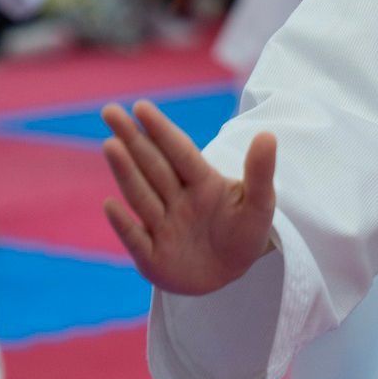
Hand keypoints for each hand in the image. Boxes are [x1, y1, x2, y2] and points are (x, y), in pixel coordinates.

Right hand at [101, 99, 276, 295]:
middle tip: (110, 110)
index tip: (141, 106)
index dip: (162, 130)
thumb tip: (268, 135)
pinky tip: (109, 204)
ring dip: (126, 172)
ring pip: (142, 196)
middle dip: (132, 140)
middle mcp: (177, 200)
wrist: (234, 272)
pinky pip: (136, 239)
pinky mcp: (153, 258)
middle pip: (153, 166)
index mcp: (203, 182)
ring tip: (111, 144)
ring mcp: (163, 228)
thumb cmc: (246, 231)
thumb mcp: (261, 203)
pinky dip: (124, 224)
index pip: (180, 151)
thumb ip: (261, 172)